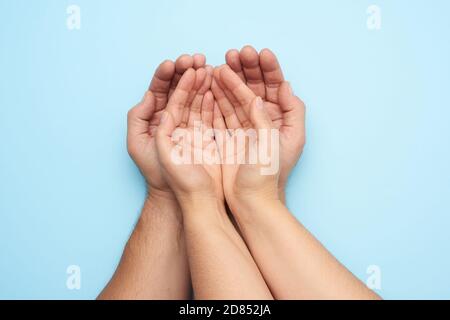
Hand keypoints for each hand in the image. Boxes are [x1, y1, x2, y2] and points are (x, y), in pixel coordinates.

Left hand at [127, 54, 205, 196]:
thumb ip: (140, 119)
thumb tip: (149, 96)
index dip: (167, 76)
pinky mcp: (205, 133)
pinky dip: (212, 98)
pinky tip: (216, 85)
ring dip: (201, 82)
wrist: (185, 195)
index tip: (176, 63)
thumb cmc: (159, 174)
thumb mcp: (140, 146)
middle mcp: (171, 120)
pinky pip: (209, 111)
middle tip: (197, 58)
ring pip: (195, 98)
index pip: (160, 91)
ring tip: (209, 67)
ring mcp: (189, 125)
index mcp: (154, 120)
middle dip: (187, 73)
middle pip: (179, 91)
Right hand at [224, 46, 305, 198]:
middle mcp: (264, 123)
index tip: (258, 53)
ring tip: (215, 67)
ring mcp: (246, 129)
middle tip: (231, 54)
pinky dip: (215, 100)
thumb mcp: (272, 145)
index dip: (267, 69)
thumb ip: (265, 119)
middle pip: (253, 89)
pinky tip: (208, 87)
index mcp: (281, 122)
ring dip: (226, 83)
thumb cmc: (266, 178)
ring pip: (235, 99)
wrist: (250, 203)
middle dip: (244, 71)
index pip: (274, 88)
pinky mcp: (230, 137)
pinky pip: (222, 113)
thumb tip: (257, 96)